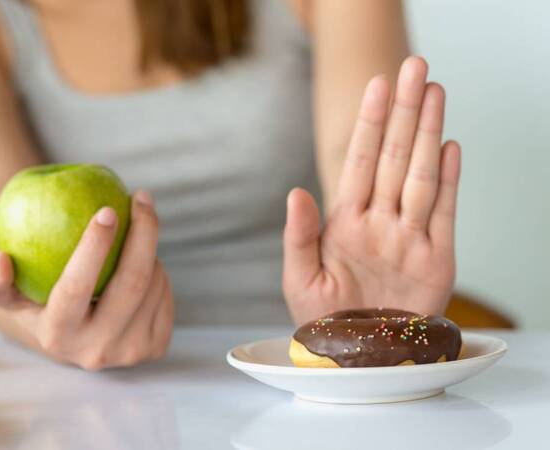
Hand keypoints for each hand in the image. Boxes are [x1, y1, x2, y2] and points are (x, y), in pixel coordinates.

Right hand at [0, 191, 173, 369]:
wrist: (76, 339)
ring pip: (153, 283)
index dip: (94, 247)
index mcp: (57, 337)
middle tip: (141, 197)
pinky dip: (158, 269)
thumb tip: (1, 260)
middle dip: (143, 232)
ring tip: (134, 236)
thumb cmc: (39, 301)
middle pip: (132, 283)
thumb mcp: (8, 294)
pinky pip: (166, 293)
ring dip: (148, 250)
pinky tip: (144, 262)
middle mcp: (97, 350)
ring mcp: (131, 352)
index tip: (107, 210)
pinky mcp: (156, 347)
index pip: (76, 288)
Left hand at [283, 56, 460, 324]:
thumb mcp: (300, 279)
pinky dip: (448, 180)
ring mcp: (409, 237)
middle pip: (393, 157)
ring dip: (427, 134)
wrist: (357, 357)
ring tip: (434, 92)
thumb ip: (299, 235)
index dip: (368, 123)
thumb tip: (295, 190)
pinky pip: (444, 212)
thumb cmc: (323, 321)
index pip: (358, 162)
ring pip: (420, 175)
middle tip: (414, 68)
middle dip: (403, 112)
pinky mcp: (436, 259)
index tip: (375, 86)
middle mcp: (379, 222)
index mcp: (345, 223)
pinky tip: (448, 147)